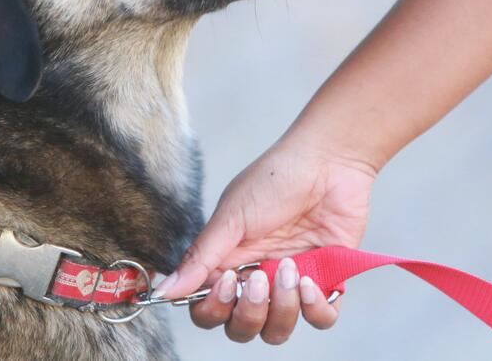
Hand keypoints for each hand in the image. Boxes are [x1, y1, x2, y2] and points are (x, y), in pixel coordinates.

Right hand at [155, 137, 375, 343]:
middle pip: (241, 328)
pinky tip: (310, 281)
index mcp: (228, 264)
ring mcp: (291, 283)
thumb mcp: (231, 217)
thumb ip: (200, 258)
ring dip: (282, 309)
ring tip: (289, 269)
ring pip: (277, 331)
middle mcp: (257, 280)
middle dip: (248, 314)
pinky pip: (320, 319)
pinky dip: (314, 310)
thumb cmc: (275, 179)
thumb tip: (162, 291)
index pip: (208, 310)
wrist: (328, 160)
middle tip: (258, 278)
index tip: (224, 282)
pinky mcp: (326, 281)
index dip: (212, 308)